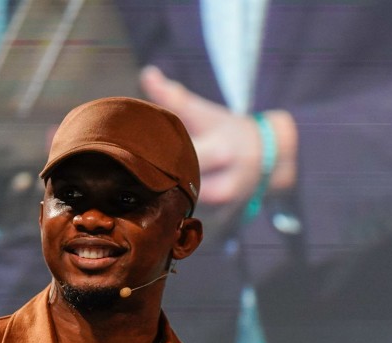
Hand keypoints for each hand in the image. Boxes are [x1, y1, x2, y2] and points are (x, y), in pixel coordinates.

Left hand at [139, 66, 295, 208]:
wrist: (270, 155)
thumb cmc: (229, 129)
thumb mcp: (205, 112)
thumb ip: (174, 97)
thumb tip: (147, 74)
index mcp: (220, 151)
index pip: (184, 158)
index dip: (155, 158)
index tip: (126, 154)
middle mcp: (224, 183)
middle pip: (179, 189)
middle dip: (152, 181)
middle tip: (120, 175)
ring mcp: (224, 205)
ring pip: (183, 206)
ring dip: (159, 198)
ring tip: (129, 189)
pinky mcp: (221, 218)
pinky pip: (188, 216)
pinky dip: (169, 209)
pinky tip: (148, 202)